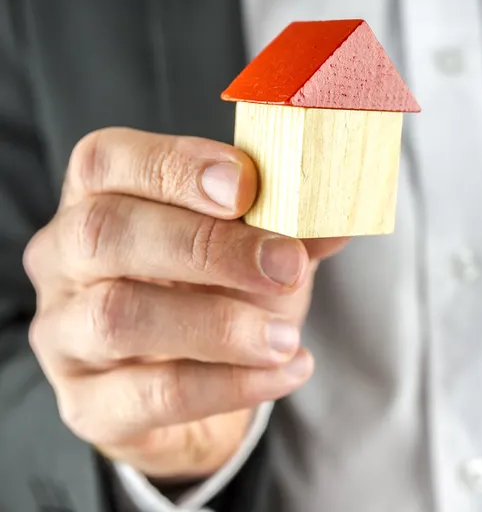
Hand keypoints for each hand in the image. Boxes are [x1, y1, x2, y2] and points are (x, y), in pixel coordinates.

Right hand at [24, 128, 345, 479]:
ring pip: (119, 317)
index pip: (107, 160)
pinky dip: (229, 384)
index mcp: (97, 199)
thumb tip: (336, 218)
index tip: (246, 187)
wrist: (197, 379)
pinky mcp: (85, 403)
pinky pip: (150, 394)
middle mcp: (63, 258)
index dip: (175, 167)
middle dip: (206, 247)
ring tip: (287, 335)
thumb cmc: (217, 290)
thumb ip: (286, 226)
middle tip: (283, 266)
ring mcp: (63, 333)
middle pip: (105, 232)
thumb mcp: (253, 245)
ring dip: (219, 324)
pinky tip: (285, 371)